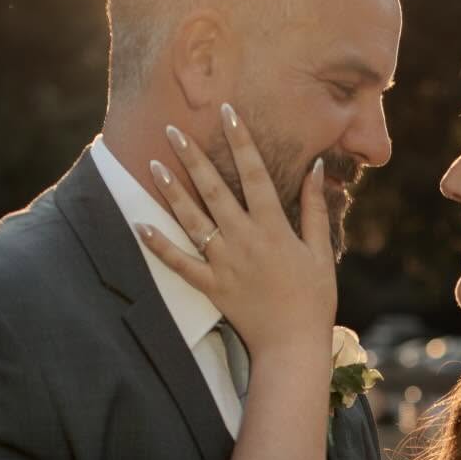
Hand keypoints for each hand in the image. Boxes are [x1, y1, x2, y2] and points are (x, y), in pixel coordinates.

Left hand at [138, 109, 335, 358]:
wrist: (293, 345)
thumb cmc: (314, 300)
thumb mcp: (321, 252)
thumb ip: (314, 208)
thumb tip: (316, 168)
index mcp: (273, 228)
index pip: (255, 174)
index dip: (241, 141)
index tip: (227, 114)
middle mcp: (245, 240)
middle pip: (215, 190)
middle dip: (193, 157)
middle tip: (173, 130)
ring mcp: (225, 263)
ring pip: (192, 220)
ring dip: (171, 191)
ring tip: (153, 164)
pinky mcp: (212, 286)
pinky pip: (180, 264)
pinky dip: (159, 246)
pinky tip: (139, 226)